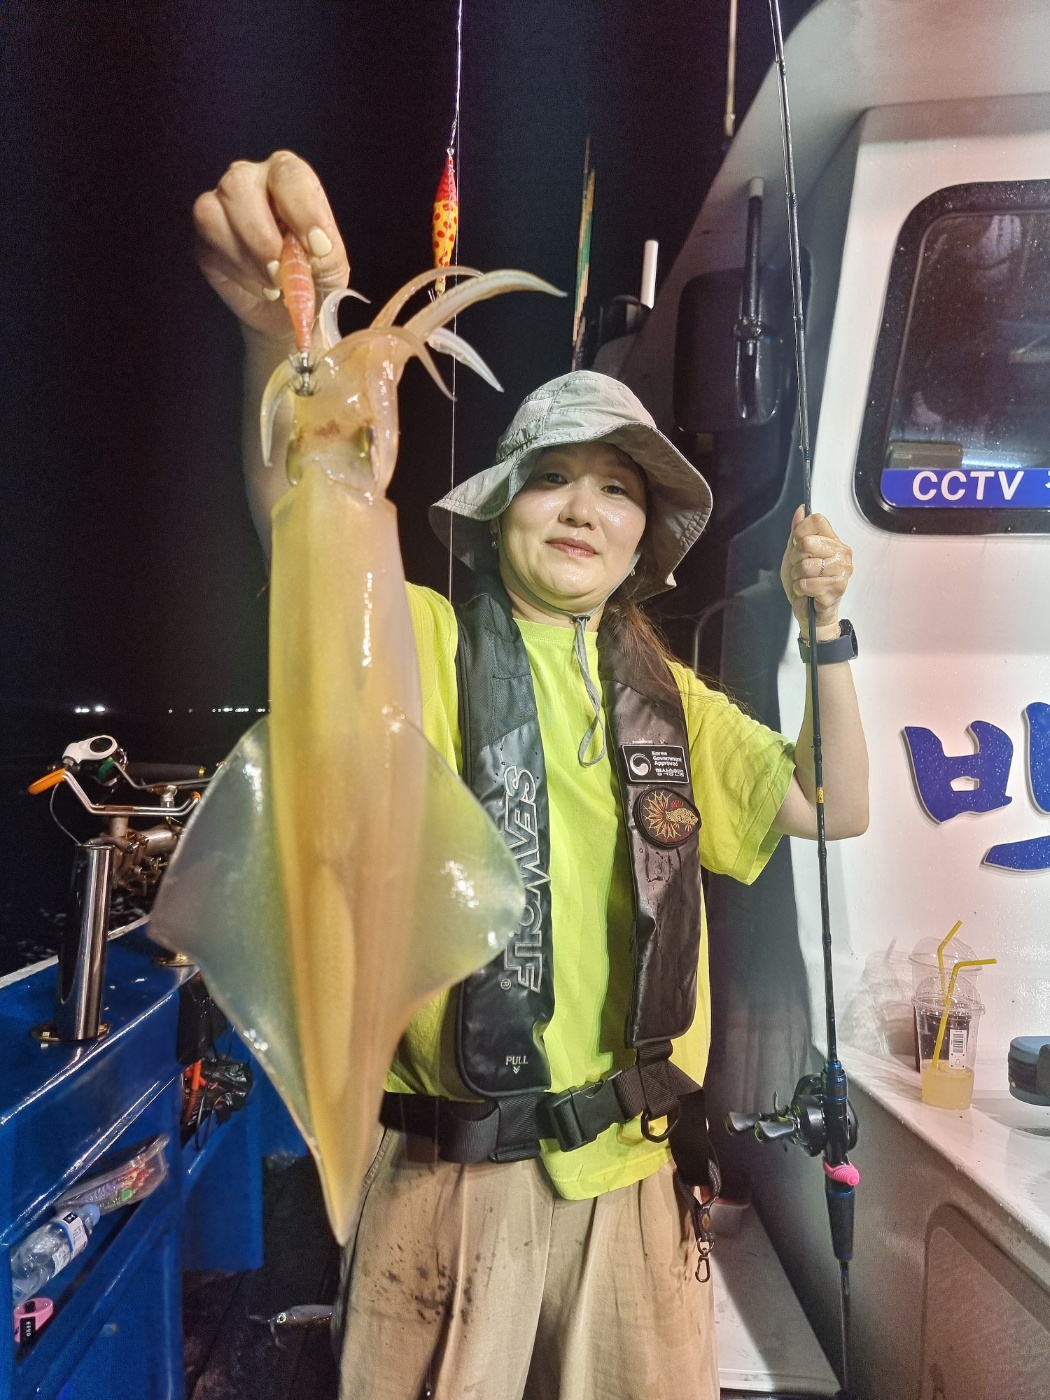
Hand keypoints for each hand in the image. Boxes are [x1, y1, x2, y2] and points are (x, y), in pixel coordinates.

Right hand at [193, 151, 349, 339]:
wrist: (291, 314)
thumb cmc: (314, 281)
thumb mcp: (332, 268)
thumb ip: (327, 254)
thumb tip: (316, 248)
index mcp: (288, 177)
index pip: (288, 174)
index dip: (302, 210)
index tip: (319, 248)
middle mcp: (251, 180)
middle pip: (238, 185)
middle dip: (263, 238)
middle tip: (283, 273)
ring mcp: (221, 204)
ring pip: (213, 211)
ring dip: (247, 256)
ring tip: (273, 283)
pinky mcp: (205, 236)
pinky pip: (208, 243)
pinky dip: (236, 270)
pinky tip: (257, 284)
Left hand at [780, 505, 852, 632]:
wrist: (809, 611)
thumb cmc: (805, 582)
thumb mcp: (795, 554)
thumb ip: (798, 532)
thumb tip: (801, 509)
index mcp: (833, 540)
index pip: (816, 520)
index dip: (800, 532)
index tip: (797, 546)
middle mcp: (842, 552)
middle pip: (807, 542)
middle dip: (795, 559)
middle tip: (800, 570)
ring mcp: (842, 569)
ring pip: (806, 565)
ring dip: (797, 577)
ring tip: (804, 582)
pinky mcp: (837, 587)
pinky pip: (807, 583)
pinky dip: (801, 589)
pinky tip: (808, 592)